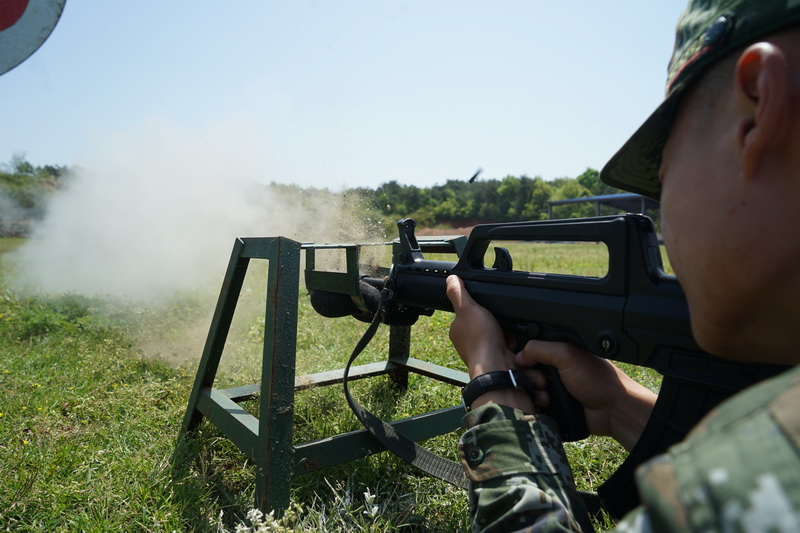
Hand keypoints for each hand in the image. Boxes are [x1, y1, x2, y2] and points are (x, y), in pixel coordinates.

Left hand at [445, 275, 538, 412]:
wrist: (498, 367)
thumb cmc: (480, 341)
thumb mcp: (468, 308)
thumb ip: (458, 293)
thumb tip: (451, 279)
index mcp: (459, 331)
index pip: (469, 314)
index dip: (480, 309)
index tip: (487, 308)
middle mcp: (471, 343)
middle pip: (488, 323)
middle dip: (497, 321)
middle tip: (499, 321)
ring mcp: (487, 352)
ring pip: (501, 334)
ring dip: (508, 331)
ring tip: (508, 332)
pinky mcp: (501, 359)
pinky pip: (512, 345)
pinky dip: (515, 343)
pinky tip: (514, 342)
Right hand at [516, 340, 656, 450]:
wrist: (613, 411)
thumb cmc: (598, 380)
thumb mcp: (567, 354)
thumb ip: (540, 348)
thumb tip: (519, 356)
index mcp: (557, 352)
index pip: (528, 351)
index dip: (522, 358)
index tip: (524, 364)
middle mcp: (554, 368)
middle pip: (525, 371)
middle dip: (528, 378)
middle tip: (542, 382)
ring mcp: (554, 388)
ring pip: (528, 390)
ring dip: (532, 394)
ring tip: (545, 397)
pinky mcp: (554, 406)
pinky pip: (535, 406)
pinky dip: (535, 406)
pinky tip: (544, 405)